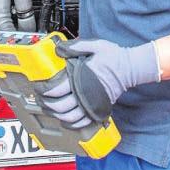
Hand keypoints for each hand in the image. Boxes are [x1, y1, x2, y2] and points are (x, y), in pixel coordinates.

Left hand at [38, 37, 159, 129]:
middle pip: (60, 106)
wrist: (130, 68)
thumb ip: (76, 47)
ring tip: (48, 109)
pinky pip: (82, 122)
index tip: (38, 87)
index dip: (44, 89)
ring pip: (69, 117)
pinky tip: (64, 119)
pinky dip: (71, 124)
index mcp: (81, 77)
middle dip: (47, 104)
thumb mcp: (95, 46)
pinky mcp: (97, 109)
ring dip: (56, 115)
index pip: (57, 88)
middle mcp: (85, 93)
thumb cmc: (114, 57)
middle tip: (40, 99)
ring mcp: (91, 104)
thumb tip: (59, 49)